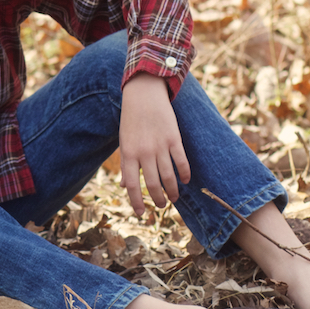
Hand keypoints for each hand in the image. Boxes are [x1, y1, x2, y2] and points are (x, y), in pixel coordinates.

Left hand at [120, 71, 189, 217]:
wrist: (143, 95)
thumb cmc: (131, 120)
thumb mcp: (124, 141)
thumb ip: (127, 164)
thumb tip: (125, 186)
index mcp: (128, 153)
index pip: (132, 185)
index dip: (136, 202)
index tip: (141, 214)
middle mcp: (144, 152)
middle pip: (152, 184)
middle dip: (158, 199)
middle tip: (161, 205)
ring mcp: (160, 145)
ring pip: (168, 176)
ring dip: (172, 191)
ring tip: (173, 198)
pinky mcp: (174, 138)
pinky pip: (181, 162)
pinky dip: (184, 174)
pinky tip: (185, 180)